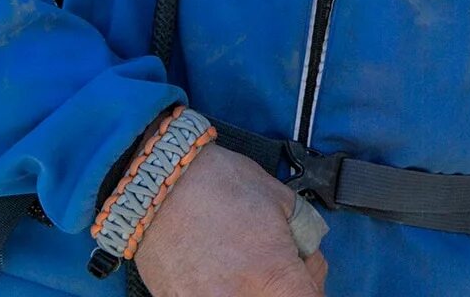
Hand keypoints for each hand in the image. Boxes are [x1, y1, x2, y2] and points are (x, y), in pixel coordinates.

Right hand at [128, 141, 327, 295]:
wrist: (158, 183)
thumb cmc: (220, 183)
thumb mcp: (282, 200)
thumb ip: (304, 236)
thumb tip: (308, 256)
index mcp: (274, 274)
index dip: (311, 285)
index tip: (303, 275)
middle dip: (282, 288)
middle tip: (276, 265)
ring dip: (251, 289)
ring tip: (242, 266)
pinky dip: (220, 289)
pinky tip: (217, 270)